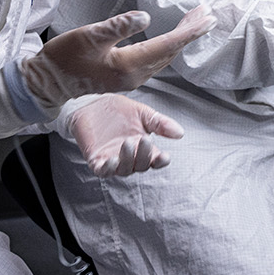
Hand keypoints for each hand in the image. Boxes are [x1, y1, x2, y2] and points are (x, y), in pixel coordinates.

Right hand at [22, 6, 215, 109]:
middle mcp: (135, 76)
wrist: (47, 83)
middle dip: (190, 33)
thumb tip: (147, 17)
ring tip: (194, 21)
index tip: (207, 18)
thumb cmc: (63, 57)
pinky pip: (155, 61)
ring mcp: (131, 79)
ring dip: (181, 39)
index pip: (168, 45)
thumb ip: (118, 26)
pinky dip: (168, 47)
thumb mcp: (88, 36)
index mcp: (129, 65)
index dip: (189, 31)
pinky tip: (171, 39)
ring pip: (164, 57)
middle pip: (171, 51)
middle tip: (206, 14)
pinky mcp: (125, 78)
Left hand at [68, 94, 184, 176]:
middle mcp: (129, 157)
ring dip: (128, 160)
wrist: (93, 104)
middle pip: (141, 166)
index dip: (161, 161)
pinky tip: (112, 160)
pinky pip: (104, 171)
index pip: (155, 160)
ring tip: (127, 143)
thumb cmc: (118, 110)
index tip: (165, 156)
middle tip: (144, 139)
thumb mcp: (143, 113)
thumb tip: (180, 133)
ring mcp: (113, 160)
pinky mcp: (97, 160)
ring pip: (124, 170)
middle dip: (143, 155)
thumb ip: (160, 124)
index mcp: (143, 147)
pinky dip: (109, 168)